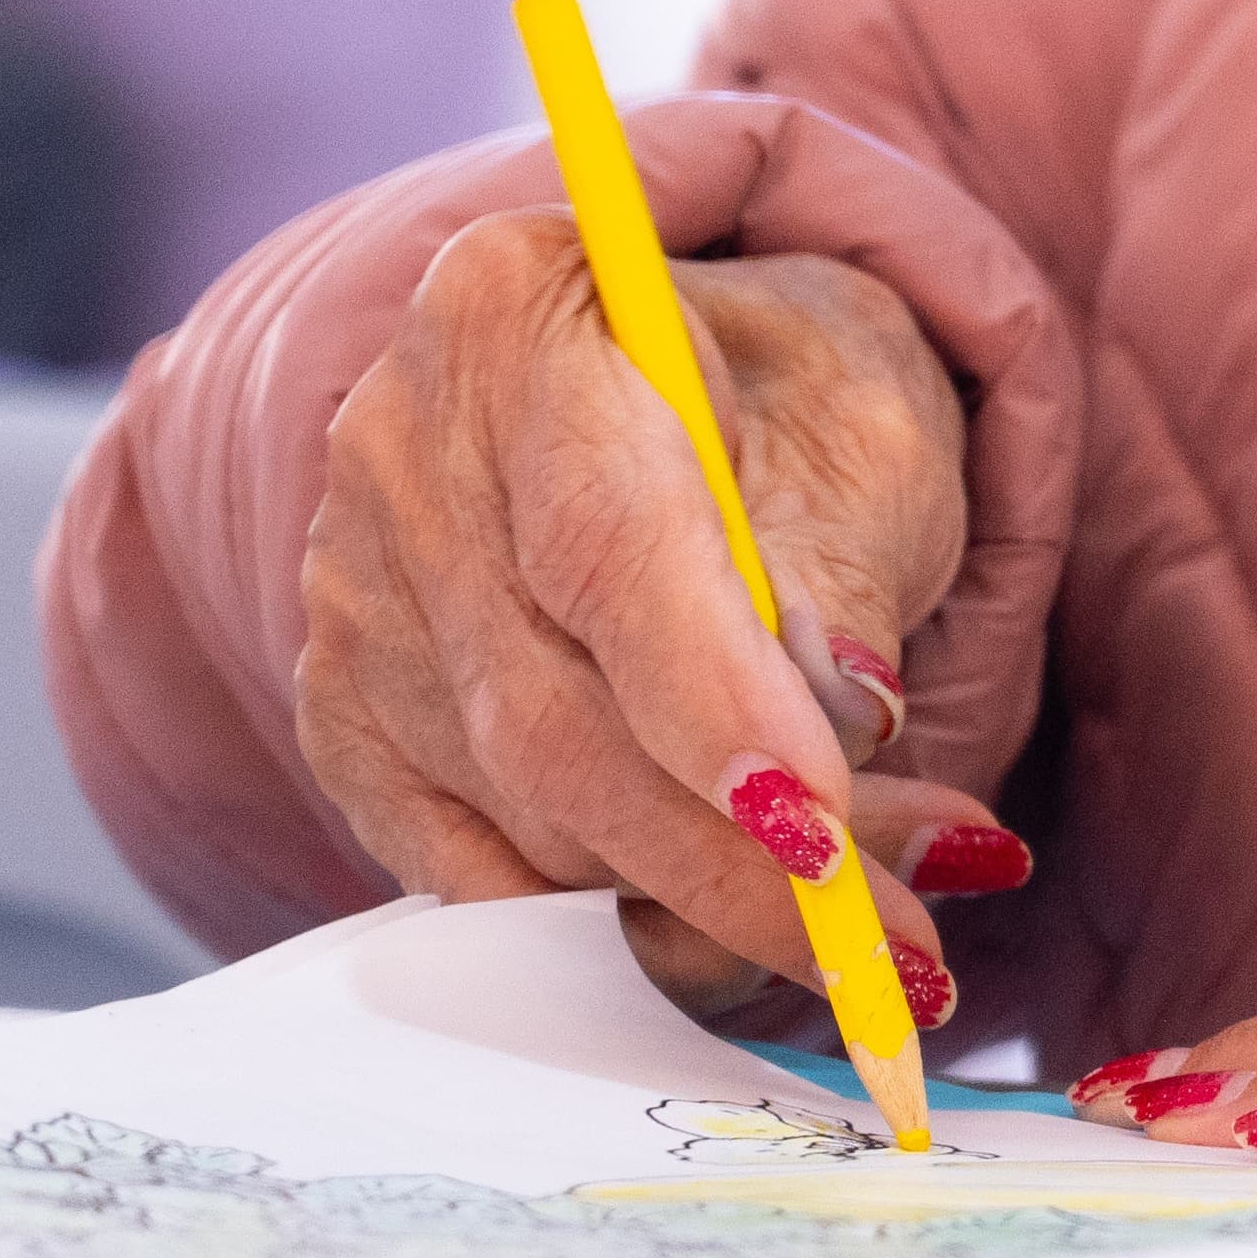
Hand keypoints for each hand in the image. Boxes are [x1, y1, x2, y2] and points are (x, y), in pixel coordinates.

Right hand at [294, 186, 1025, 1023]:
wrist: (662, 385)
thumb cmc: (786, 383)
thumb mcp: (862, 417)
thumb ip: (850, 557)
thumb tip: (850, 708)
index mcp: (511, 312)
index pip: (606, 545)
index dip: (714, 701)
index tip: (819, 819)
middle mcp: (397, 452)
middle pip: (556, 714)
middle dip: (742, 860)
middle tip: (904, 946)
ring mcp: (353, 598)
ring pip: (522, 817)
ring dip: (710, 901)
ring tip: (884, 919)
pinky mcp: (352, 720)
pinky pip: (473, 876)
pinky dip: (618, 928)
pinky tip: (743, 932)